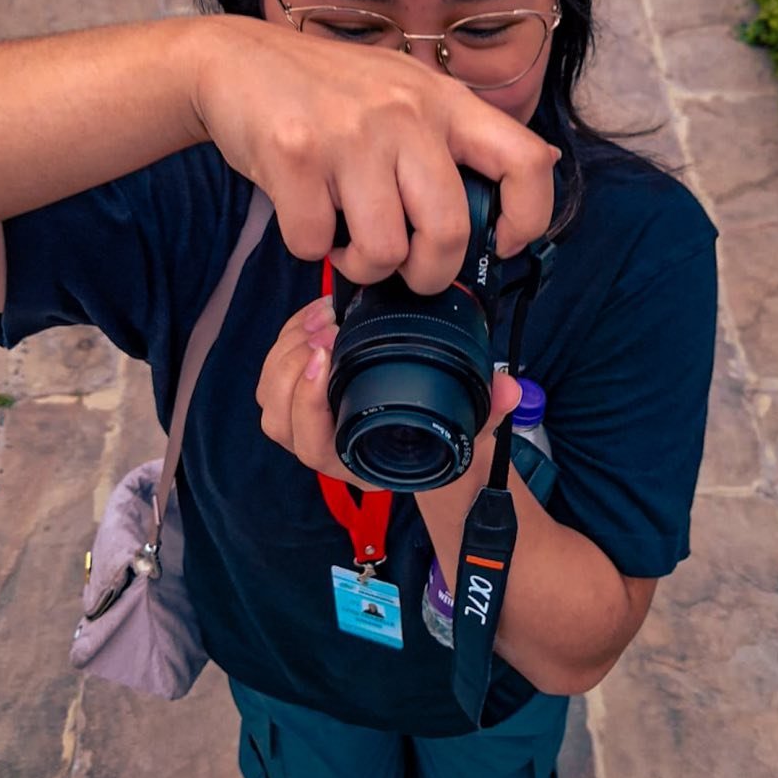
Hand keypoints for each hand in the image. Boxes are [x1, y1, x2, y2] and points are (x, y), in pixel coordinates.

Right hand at [193, 16, 559, 294]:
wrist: (237, 60)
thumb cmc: (329, 94)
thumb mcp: (407, 95)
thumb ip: (458, 138)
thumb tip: (531, 174)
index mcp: (445, 101)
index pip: (526, 162)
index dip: (529, 219)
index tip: (503, 244)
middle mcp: (406, 113)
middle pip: (449, 233)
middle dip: (427, 275)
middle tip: (404, 268)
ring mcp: (350, 133)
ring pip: (382, 251)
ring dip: (360, 265)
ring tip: (345, 238)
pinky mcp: (294, 153)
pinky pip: (314, 244)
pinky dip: (308, 246)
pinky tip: (304, 213)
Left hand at [256, 297, 521, 491]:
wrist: (434, 435)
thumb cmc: (444, 433)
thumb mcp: (471, 424)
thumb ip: (489, 409)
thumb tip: (508, 388)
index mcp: (357, 464)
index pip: (312, 445)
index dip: (307, 403)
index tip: (324, 356)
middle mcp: (326, 452)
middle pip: (277, 419)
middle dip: (291, 368)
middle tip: (324, 328)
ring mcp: (307, 424)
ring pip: (269, 394)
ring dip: (287, 350)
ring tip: (323, 317)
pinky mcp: (300, 396)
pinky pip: (274, 371)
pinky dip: (288, 338)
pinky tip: (317, 314)